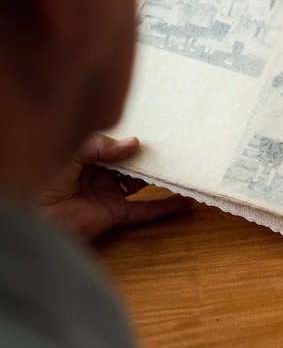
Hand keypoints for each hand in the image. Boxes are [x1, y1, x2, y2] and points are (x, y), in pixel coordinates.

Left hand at [39, 134, 194, 240]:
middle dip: (149, 157)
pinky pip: (146, 211)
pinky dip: (167, 208)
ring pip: (141, 185)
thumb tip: (135, 144)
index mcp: (86, 158)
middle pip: (131, 165)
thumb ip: (102, 145)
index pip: (115, 147)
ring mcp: (109, 195)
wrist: (32, 215)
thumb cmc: (42, 179)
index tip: (155, 133)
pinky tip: (185, 202)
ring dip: (160, 179)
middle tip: (172, 148)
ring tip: (183, 168)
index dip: (132, 141)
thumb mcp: (71, 151)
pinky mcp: (116, 214)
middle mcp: (99, 176)